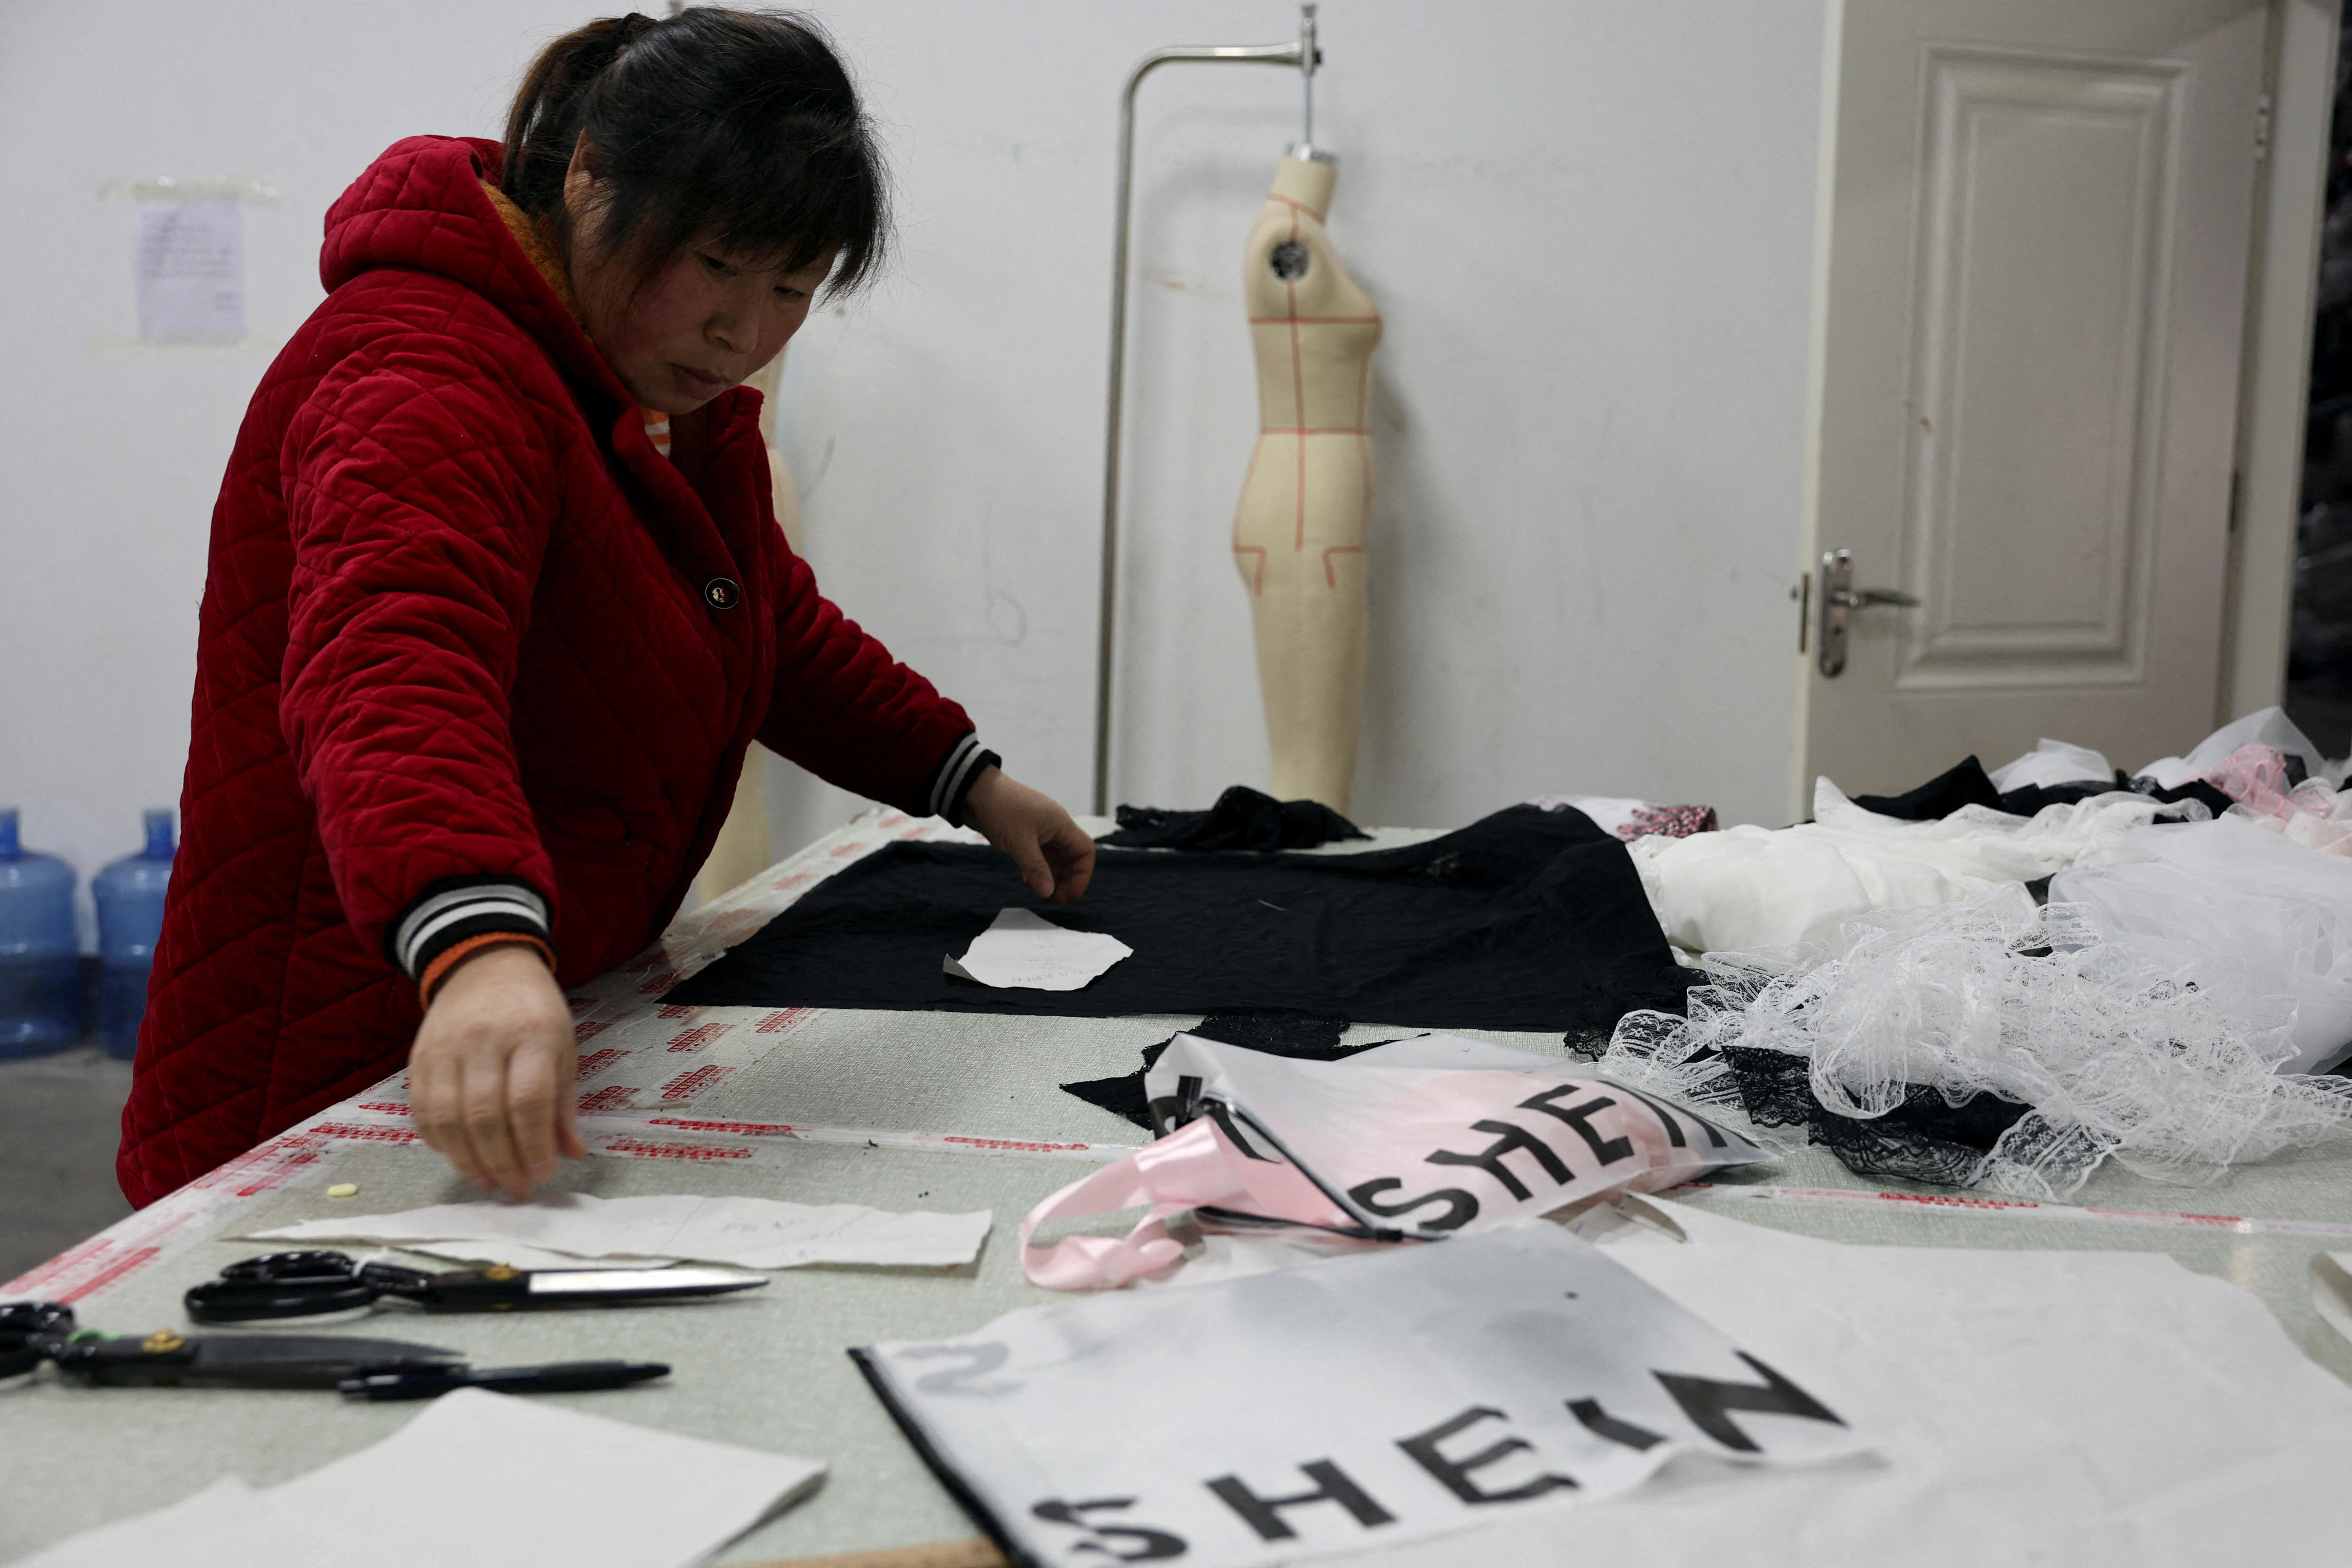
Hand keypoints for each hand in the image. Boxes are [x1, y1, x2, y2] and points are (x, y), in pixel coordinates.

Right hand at [409, 942, 585, 1197]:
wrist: (484, 966)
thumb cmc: (533, 1012)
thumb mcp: (563, 1046)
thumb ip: (564, 1102)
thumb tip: (570, 1153)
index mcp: (531, 1035)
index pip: (528, 1099)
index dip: (533, 1144)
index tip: (543, 1175)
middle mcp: (484, 1040)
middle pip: (485, 1114)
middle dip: (502, 1161)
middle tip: (516, 1189)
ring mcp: (446, 1048)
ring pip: (448, 1117)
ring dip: (467, 1160)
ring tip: (487, 1182)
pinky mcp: (419, 1057)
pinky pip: (422, 1109)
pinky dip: (438, 1140)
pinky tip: (459, 1156)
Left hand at [962, 767, 1096, 904]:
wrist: (975, 790)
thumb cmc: (1001, 809)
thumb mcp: (1019, 842)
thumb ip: (1036, 868)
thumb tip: (1048, 893)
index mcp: (1061, 824)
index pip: (1085, 851)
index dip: (1082, 875)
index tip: (1072, 895)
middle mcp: (1054, 827)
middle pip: (1071, 858)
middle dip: (1066, 880)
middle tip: (1056, 901)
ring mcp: (1040, 831)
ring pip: (1054, 859)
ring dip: (1051, 878)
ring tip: (1043, 896)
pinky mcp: (1026, 834)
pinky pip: (1039, 856)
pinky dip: (1037, 870)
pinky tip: (1028, 883)